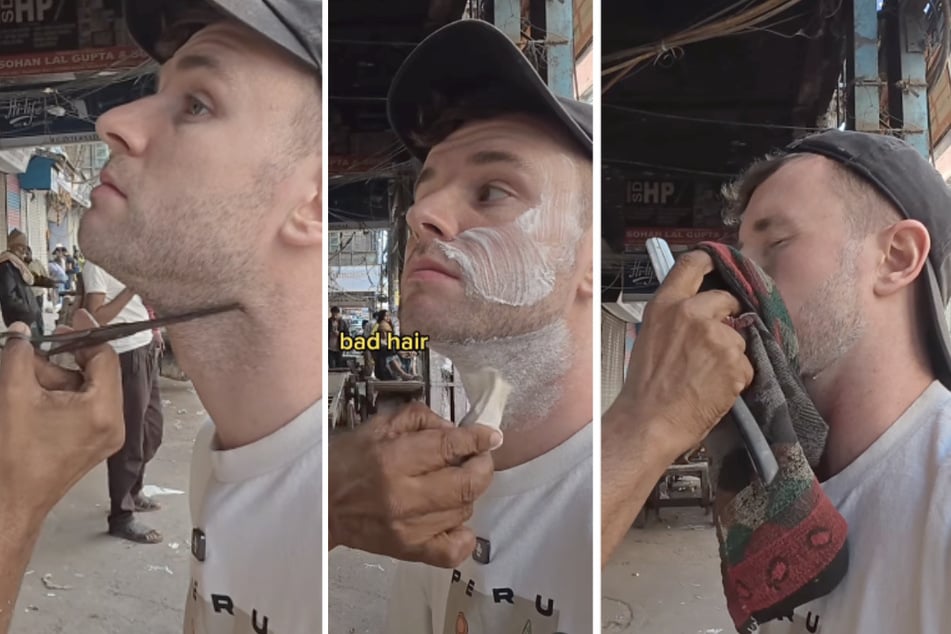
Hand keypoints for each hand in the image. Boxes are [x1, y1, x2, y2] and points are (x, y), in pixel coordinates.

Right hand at [0, 310, 123, 531]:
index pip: (105, 358)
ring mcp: (107, 435)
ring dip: (58, 377)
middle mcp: (114, 423)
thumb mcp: (14, 395)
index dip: (86, 334)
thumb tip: (20, 331)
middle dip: (65, 358)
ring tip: (25, 375)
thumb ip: (18, 356)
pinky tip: (33, 394)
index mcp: (103, 410)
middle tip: (37, 348)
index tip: (70, 320)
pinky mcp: (95, 443)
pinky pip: (85, 407)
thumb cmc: (13, 456)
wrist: (9, 502)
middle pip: (97, 373)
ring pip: (88, 390)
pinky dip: (62, 396)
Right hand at [329, 402, 500, 566]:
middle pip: (467, 482)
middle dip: (482, 466)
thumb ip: (421, 419)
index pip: (451, 447)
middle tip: (479, 458)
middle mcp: (403, 495)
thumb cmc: (347, 461)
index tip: (490, 436)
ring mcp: (408, 528)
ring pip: (464, 511)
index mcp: (394, 459)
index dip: (478, 439)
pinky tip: (455, 519)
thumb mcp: (379, 425)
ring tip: (453, 483)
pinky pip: (453, 551)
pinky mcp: (408, 551)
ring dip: (467, 494)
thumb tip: (456, 429)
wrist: (319, 505)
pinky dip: (464, 535)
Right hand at [613, 250, 753, 456]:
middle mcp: (691, 313)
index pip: (692, 263)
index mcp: (665, 305)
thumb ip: (674, 316)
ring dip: (732, 354)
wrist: (649, 422)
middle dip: (728, 318)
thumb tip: (698, 308)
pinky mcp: (734, 361)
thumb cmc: (646, 387)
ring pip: (739, 335)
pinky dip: (738, 377)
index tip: (719, 264)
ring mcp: (716, 336)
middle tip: (715, 343)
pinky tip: (715, 388)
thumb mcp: (651, 336)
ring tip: (707, 375)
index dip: (711, 260)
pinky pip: (747, 363)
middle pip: (726, 298)